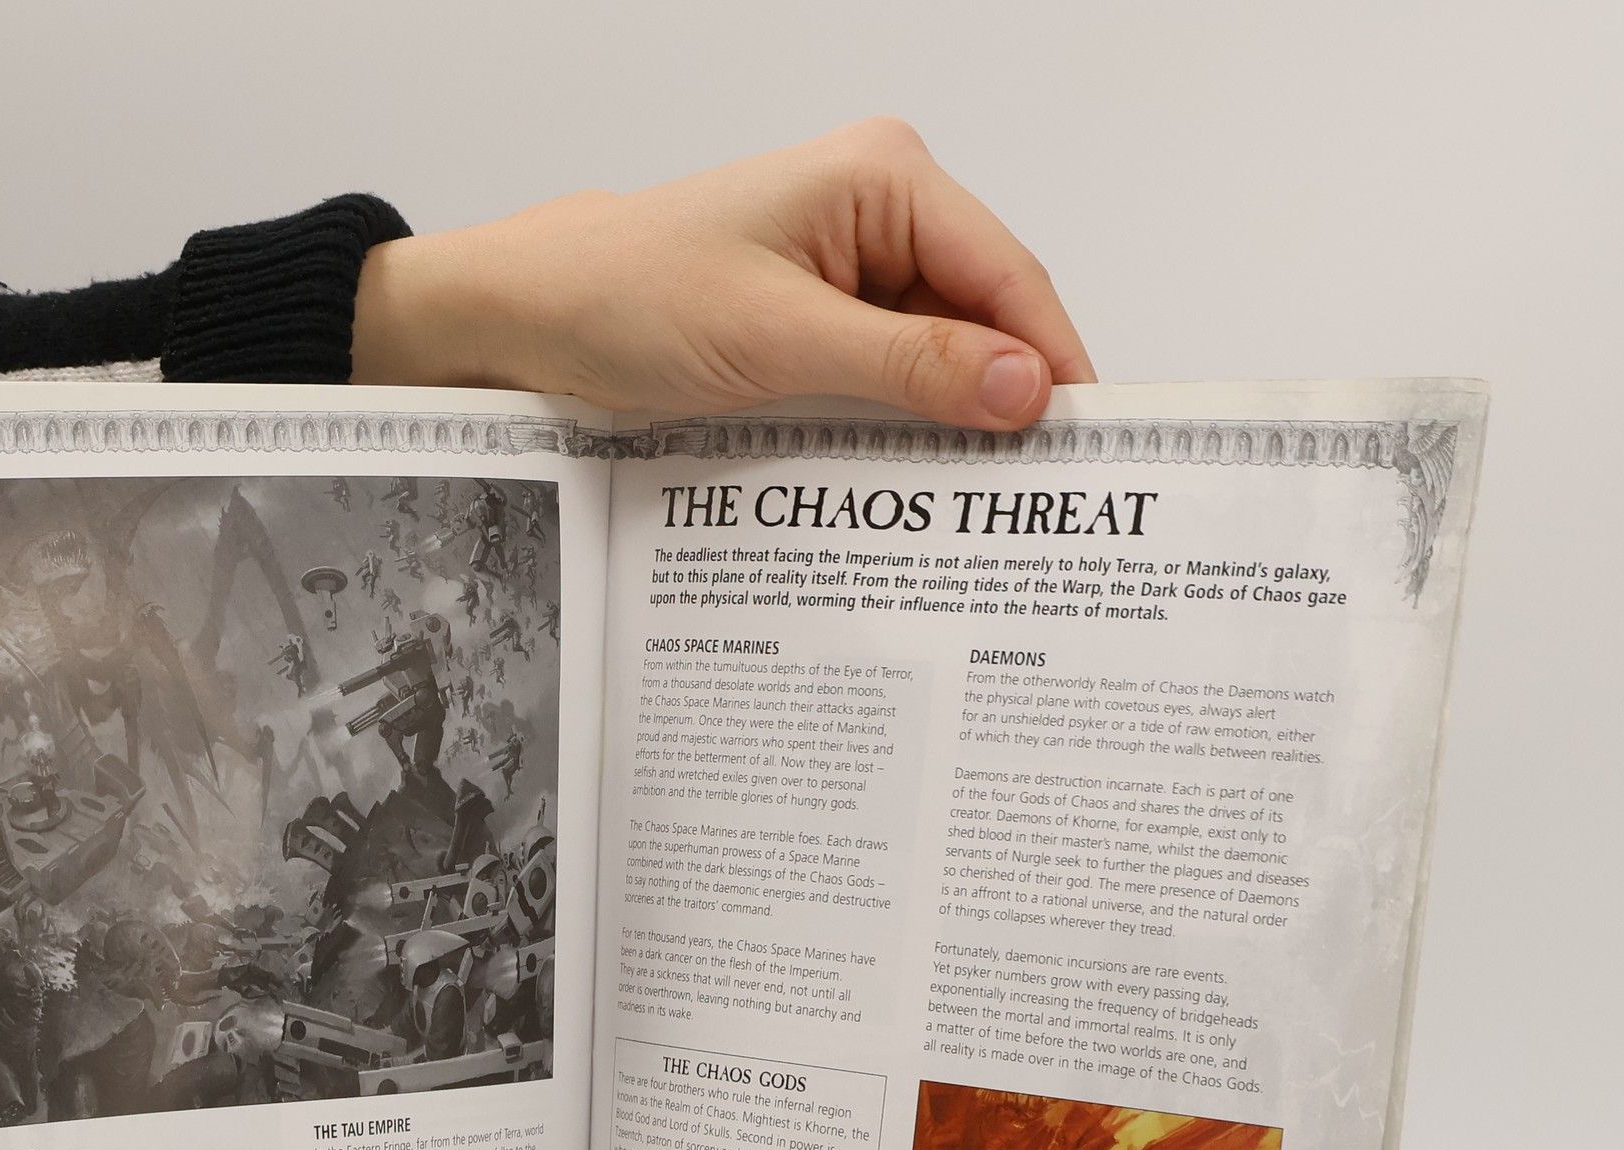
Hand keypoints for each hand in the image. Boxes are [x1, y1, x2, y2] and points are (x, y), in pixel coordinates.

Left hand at [354, 118, 1092, 429]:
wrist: (534, 317)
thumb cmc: (629, 297)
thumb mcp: (778, 340)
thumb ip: (908, 366)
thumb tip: (1023, 388)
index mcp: (884, 177)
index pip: (1007, 275)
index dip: (1054, 362)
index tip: (1088, 445)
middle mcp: (882, 209)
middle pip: (985, 314)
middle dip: (1007, 398)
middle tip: (1038, 495)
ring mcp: (856, 263)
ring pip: (943, 352)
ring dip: (954, 419)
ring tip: (982, 498)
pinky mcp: (827, 315)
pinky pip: (894, 372)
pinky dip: (907, 422)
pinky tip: (916, 473)